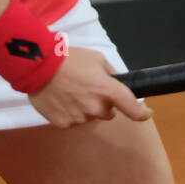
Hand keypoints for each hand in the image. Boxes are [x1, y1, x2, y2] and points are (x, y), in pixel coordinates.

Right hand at [27, 46, 151, 127]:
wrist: (38, 66)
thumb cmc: (70, 58)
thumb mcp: (97, 58)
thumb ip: (111, 74)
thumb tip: (117, 84)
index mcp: (108, 91)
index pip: (133, 109)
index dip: (143, 113)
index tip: (146, 112)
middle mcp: (96, 108)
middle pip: (108, 113)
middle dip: (103, 103)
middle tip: (88, 88)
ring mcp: (80, 118)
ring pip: (90, 117)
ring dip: (86, 107)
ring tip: (70, 91)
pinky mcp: (64, 124)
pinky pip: (74, 120)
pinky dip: (70, 112)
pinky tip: (61, 99)